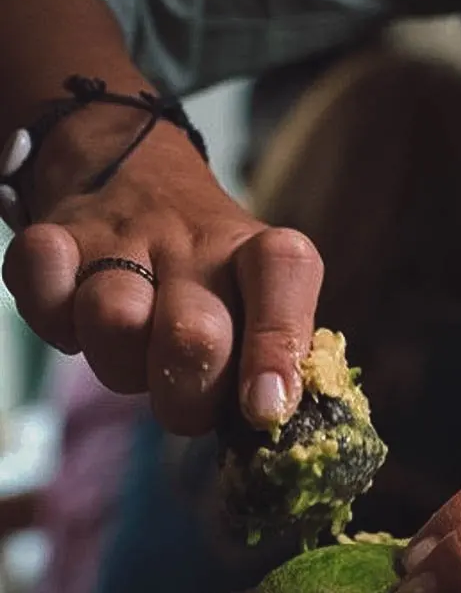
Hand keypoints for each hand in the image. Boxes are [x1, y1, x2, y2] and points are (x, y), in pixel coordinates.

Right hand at [1, 104, 323, 434]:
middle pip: (193, 335)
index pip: (285, 273)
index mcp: (258, 253)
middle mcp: (196, 242)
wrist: (136, 179)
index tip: (265, 408)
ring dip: (120, 363)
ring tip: (134, 351)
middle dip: (188, 395)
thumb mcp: (257, 304)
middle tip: (187, 398)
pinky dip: (52, 321)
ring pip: (115, 322)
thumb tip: (273, 412)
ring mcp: (122, 236)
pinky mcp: (55, 237)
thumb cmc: (211, 277)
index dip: (277, 344)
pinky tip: (74, 317)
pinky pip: (43, 294)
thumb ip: (273, 357)